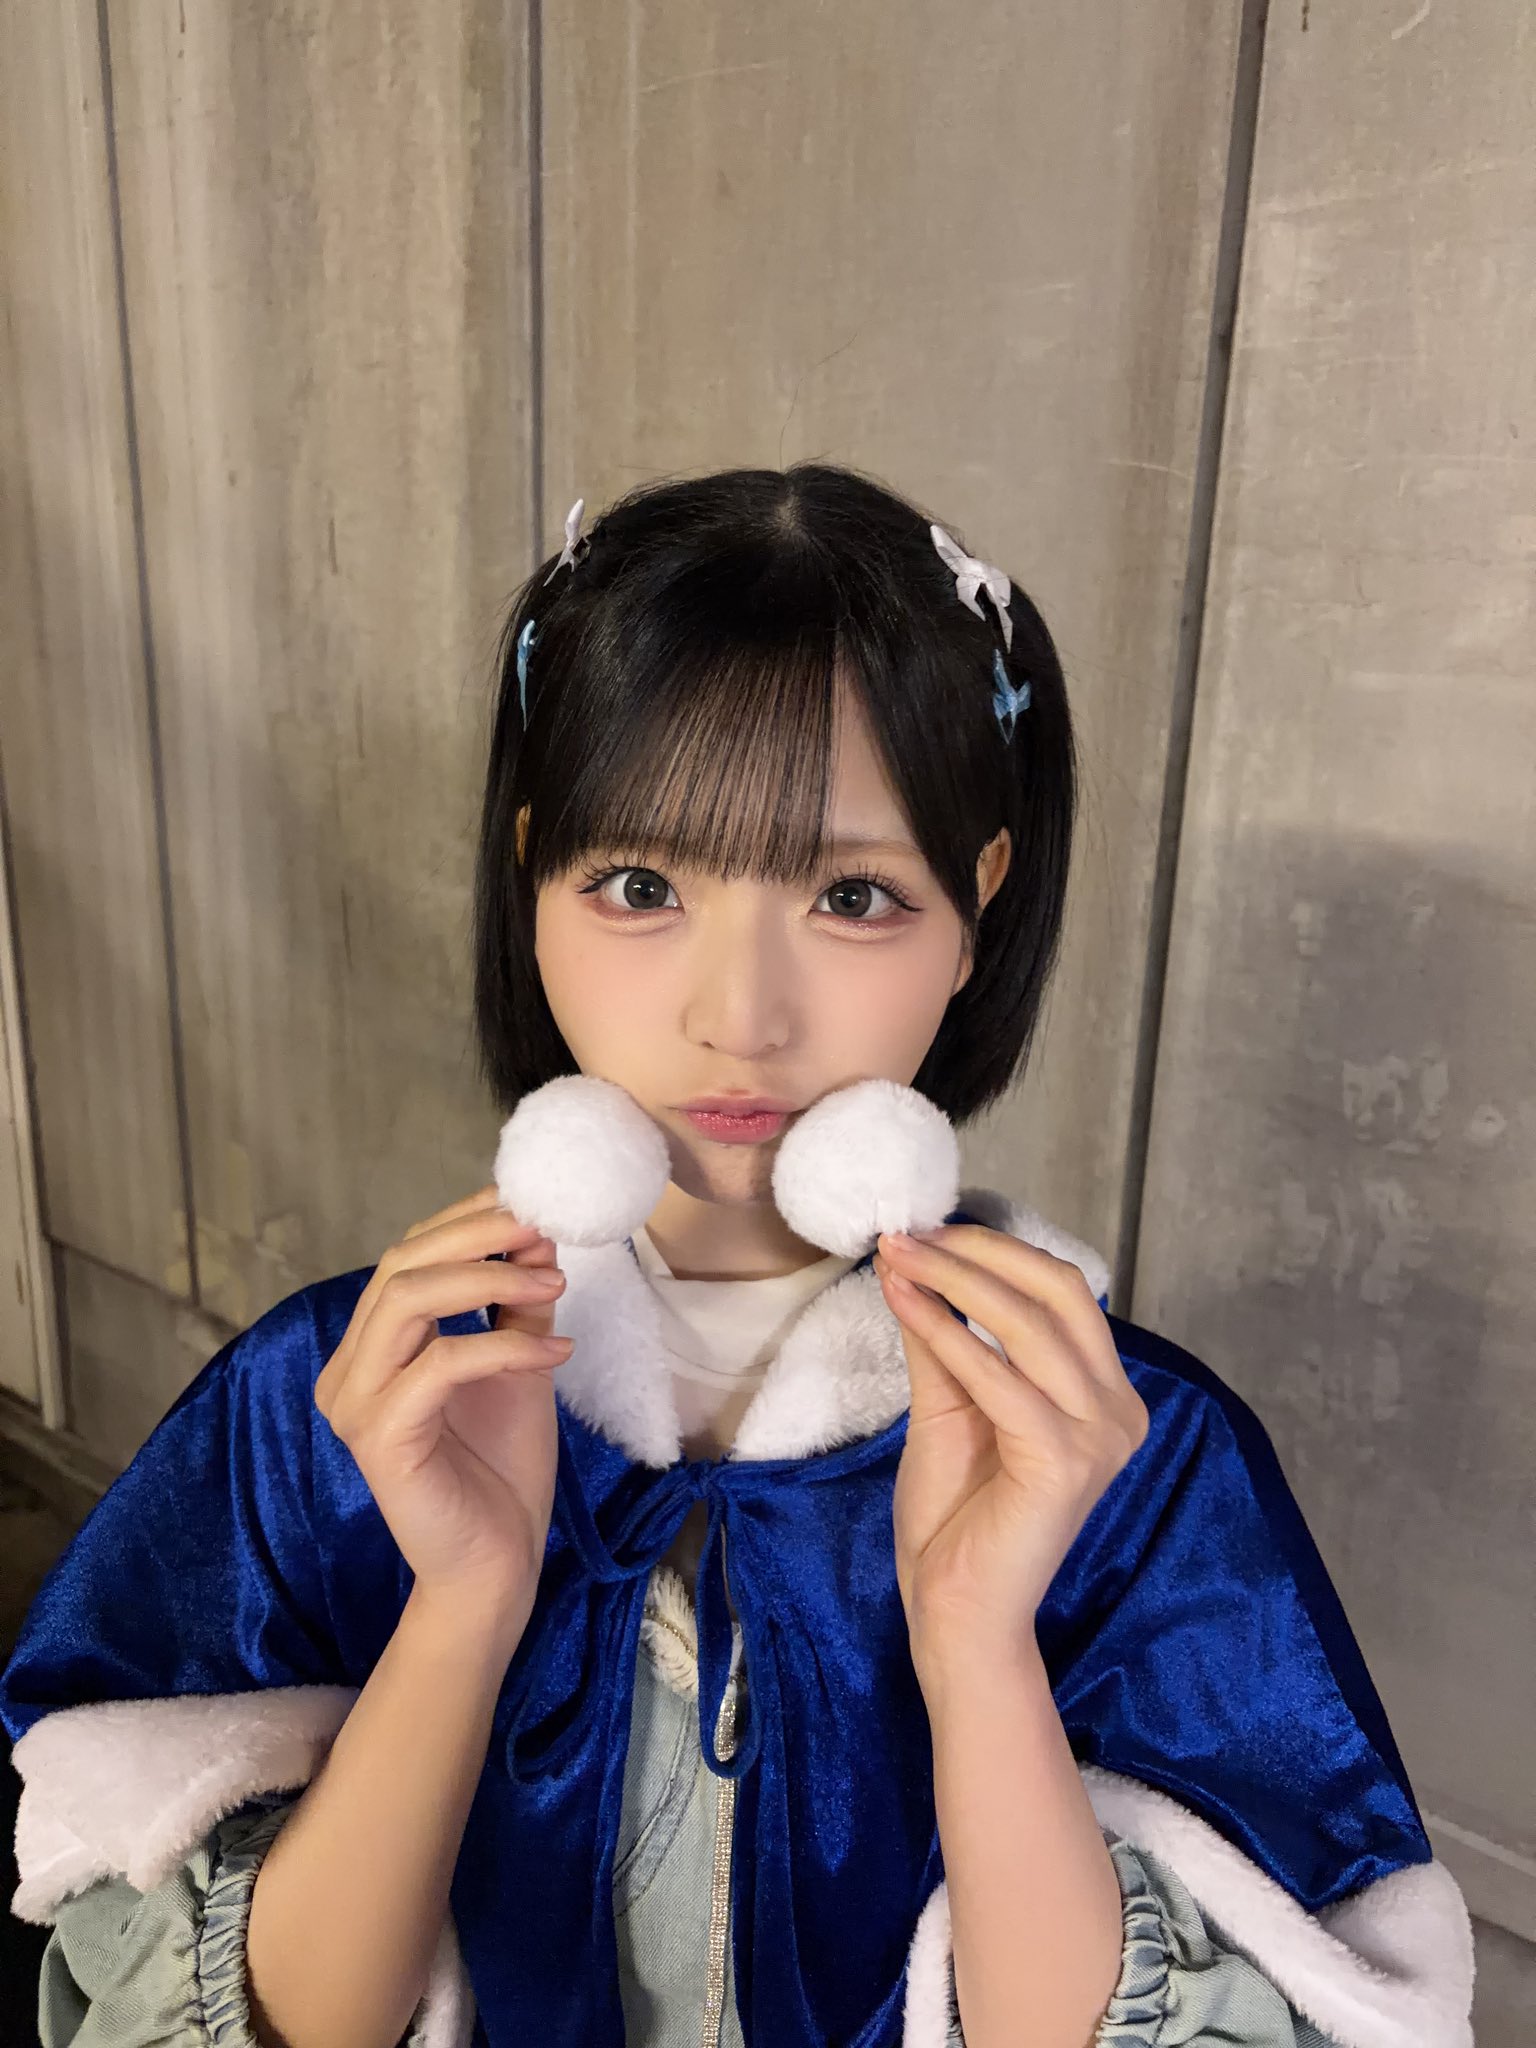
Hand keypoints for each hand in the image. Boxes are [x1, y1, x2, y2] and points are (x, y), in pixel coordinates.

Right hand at [314, 1184, 574, 1632]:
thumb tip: (539, 1233)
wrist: (496, 1565)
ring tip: (554, 1282)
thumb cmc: (501, 1468)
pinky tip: (558, 1353)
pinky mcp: (380, 1438)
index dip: (465, 1220)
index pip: (405, 1256)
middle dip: (477, 1235)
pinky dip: (506, 1346)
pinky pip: (441, 1365)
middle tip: (543, 1228)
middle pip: (400, 1265)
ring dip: (489, 1278)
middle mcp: (348, 1370)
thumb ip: (518, 1304)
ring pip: (406, 1300)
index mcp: (371, 1347)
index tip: (528, 1202)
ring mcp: (356, 1404)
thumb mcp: (519, 1364)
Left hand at [876, 1224, 1146, 1679]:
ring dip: (953, 1280)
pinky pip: (998, 1377)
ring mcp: (1098, 1437)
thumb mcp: (949, 1407)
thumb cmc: (957, 1518)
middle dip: (979, 1252)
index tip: (925, 1229)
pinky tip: (903, 1304)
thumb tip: (913, 1264)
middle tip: (909, 1234)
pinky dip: (946, 1331)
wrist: (959, 1612)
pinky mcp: (1063, 1462)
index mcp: (1103, 1394)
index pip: (1061, 1291)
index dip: (994, 1251)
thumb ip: (945, 1341)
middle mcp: (1117, 1411)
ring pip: (1029, 1323)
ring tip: (895, 1257)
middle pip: (1058, 1291)